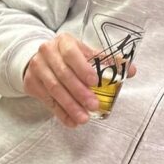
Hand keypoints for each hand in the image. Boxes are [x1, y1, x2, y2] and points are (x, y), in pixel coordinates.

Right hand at [23, 34, 138, 127]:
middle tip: (93, 105)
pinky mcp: (32, 83)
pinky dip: (60, 113)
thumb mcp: (85, 52)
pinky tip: (72, 121)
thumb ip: (107, 61)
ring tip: (84, 118)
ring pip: (54, 89)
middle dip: (79, 92)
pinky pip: (47, 101)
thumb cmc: (68, 56)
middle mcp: (48, 53)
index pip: (72, 54)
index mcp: (64, 42)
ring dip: (70, 105)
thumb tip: (131, 70)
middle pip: (63, 74)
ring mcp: (37, 68)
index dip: (83, 68)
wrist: (38, 57)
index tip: (95, 82)